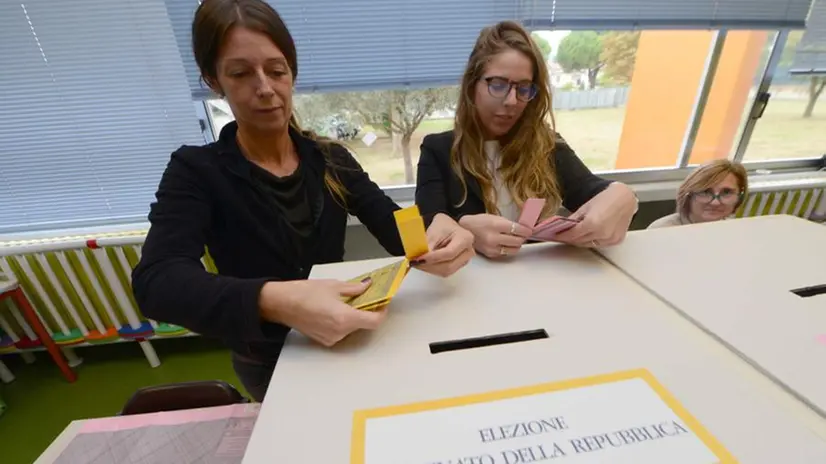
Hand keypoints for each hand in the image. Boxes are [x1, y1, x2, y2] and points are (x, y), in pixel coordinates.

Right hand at [258, 279, 385, 346]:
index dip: (381, 312)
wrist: (281, 304)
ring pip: (353, 328)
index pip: (374, 321)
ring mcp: (332, 338)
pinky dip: (343, 322)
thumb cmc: (304, 293)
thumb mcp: (334, 286)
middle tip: (365, 298)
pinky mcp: (325, 340)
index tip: (382, 303)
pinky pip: (341, 332)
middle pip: (364, 324)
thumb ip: (355, 288)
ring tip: (346, 302)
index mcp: (345, 318)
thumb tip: (368, 286)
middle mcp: (340, 332)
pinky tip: (335, 310)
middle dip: (367, 311)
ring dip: (354, 316)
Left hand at [413, 213, 474, 276]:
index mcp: (465, 238)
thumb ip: (428, 244)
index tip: (419, 259)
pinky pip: (444, 272)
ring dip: (429, 269)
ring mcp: (464, 260)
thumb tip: (420, 258)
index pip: (449, 253)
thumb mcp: (434, 230)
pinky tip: (423, 264)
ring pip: (446, 271)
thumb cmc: (443, 226)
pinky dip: (432, 269)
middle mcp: (468, 251)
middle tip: (414, 262)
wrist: (448, 228)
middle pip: (448, 265)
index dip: (433, 258)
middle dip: (429, 266)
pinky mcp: (457, 266)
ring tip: (416, 263)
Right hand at [458, 213, 532, 258]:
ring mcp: (492, 248)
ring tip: (514, 240)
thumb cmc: (479, 222)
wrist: (465, 230)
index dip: (526, 230)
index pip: (517, 229)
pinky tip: (504, 243)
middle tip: (522, 235)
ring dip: (516, 245)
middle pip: (517, 241)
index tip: (529, 231)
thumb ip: (508, 223)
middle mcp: (494, 238)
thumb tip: (522, 229)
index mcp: (495, 225)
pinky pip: (506, 253)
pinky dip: (508, 249)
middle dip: (522, 238)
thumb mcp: (494, 217)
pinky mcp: (491, 255)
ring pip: (514, 250)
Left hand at [554, 183, 637, 246]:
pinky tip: (589, 236)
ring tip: (575, 236)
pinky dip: (593, 241)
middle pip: (580, 241)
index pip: (572, 235)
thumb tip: (563, 228)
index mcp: (593, 223)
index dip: (562, 236)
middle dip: (570, 239)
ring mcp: (610, 238)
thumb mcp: (585, 207)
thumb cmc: (607, 199)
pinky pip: (600, 244)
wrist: (625, 197)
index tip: (556, 236)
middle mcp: (602, 233)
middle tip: (563, 236)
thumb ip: (573, 220)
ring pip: (589, 244)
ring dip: (581, 241)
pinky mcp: (616, 240)